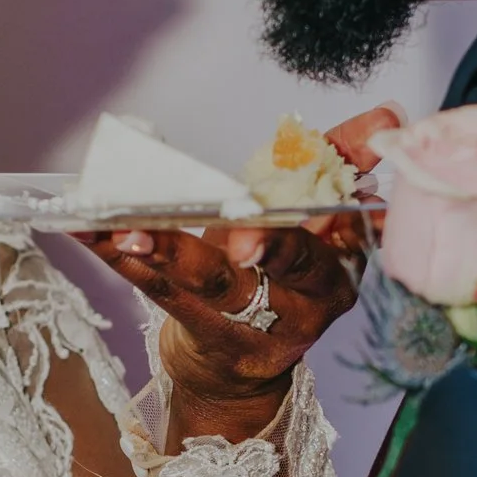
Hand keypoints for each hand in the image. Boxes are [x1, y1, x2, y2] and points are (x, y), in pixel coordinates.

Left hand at [74, 99, 382, 412]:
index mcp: (334, 276)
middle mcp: (294, 307)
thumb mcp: (322, 221)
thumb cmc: (280, 274)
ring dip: (166, 251)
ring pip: (204, 284)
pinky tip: (88, 230)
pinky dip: (119, 255)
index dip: (301, 234)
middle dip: (257, 250)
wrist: (242, 361)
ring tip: (126, 228)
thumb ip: (346, 162)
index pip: (324, 246)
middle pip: (271, 273)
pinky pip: (153, 289)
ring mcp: (241, 324)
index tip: (277, 225)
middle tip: (235, 237)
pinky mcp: (194, 331)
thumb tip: (388, 115)